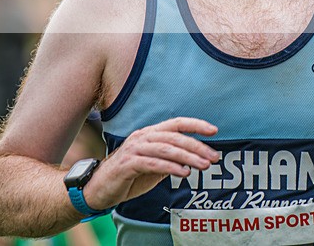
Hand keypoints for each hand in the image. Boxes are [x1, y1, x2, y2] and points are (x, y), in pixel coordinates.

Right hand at [82, 117, 218, 209]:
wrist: (99, 189)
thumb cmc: (128, 176)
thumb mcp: (154, 165)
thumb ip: (171, 159)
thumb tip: (194, 159)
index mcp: (150, 133)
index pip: (176, 123)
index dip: (196, 125)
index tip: (214, 130)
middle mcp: (142, 137)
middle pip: (174, 137)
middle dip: (197, 146)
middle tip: (214, 157)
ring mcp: (134, 149)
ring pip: (166, 149)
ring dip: (188, 157)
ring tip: (204, 165)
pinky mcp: (127, 164)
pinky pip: (153, 164)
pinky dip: (170, 167)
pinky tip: (184, 173)